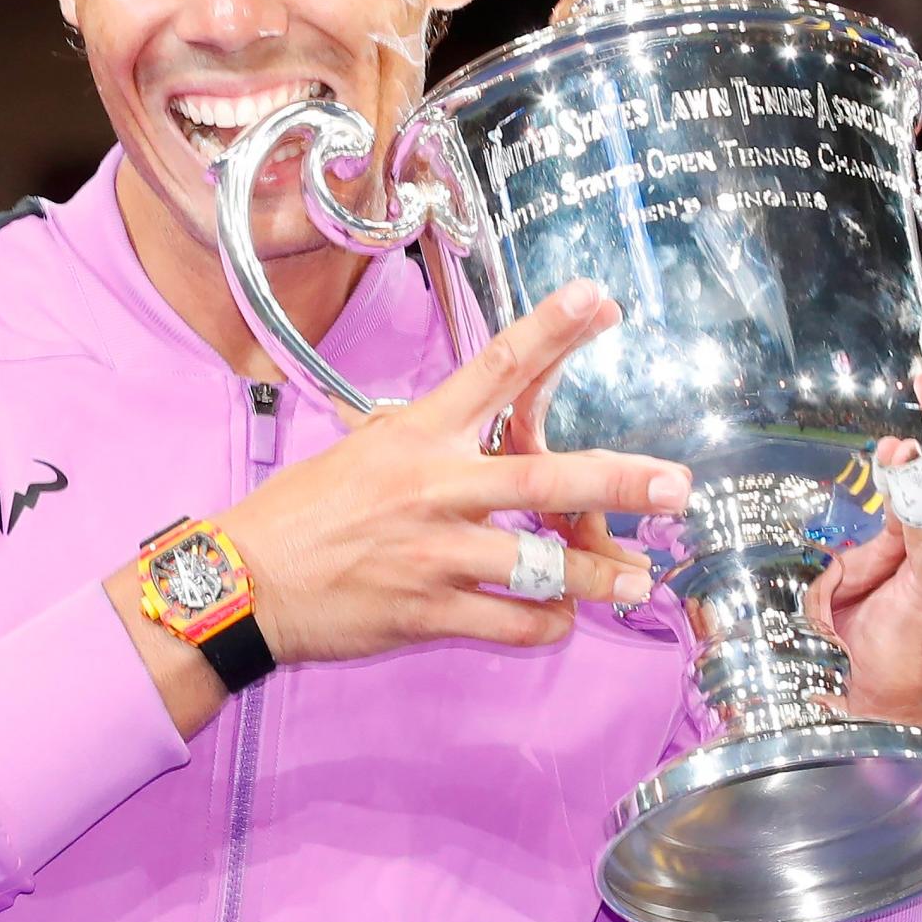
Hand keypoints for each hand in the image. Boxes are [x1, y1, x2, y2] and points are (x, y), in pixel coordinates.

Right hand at [221, 280, 690, 665]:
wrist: (243, 582)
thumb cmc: (302, 514)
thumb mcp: (361, 450)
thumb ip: (427, 438)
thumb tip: (479, 427)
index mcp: (417, 436)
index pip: (492, 370)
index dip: (549, 332)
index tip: (598, 299)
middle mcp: (433, 489)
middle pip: (544, 480)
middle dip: (619, 481)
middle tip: (678, 486)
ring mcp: (434, 555)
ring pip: (541, 566)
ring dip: (601, 576)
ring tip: (639, 579)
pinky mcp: (428, 612)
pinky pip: (512, 622)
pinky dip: (547, 623)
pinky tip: (560, 617)